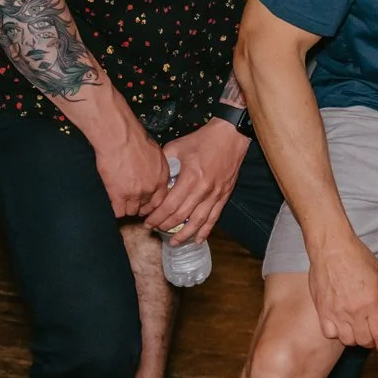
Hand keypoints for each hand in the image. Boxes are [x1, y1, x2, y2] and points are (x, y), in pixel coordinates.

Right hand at [92, 114, 171, 218]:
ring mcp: (135, 193)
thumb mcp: (156, 153)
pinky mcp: (119, 195)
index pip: (160, 200)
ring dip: (126, 208)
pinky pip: (118, 212)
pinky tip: (112, 204)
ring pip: (131, 211)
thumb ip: (157, 168)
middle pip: (146, 207)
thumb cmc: (135, 139)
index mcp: (161, 177)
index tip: (145, 204)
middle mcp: (151, 188)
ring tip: (120, 203)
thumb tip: (153, 173)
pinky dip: (115, 210)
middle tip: (131, 204)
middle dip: (139, 207)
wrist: (120, 137)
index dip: (151, 204)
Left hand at [147, 117, 250, 244]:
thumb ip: (164, 163)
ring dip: (184, 235)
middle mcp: (203, 190)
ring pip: (198, 222)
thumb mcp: (177, 147)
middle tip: (154, 229)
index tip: (147, 221)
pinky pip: (214, 217)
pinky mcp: (224, 195)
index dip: (156, 217)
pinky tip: (198, 239)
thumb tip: (152, 178)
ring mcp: (216, 194)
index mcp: (191, 178)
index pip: (170, 206)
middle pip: (181, 216)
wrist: (230, 135)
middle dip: (164, 225)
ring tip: (173, 243)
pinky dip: (206, 230)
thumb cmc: (203, 139)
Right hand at [307, 232, 377, 352]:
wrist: (332, 248)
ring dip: (355, 339)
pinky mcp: (322, 310)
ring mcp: (336, 312)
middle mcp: (353, 311)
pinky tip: (341, 325)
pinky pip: (329, 333)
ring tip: (358, 330)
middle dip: (371, 342)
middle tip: (373, 336)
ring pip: (347, 340)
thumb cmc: (359, 258)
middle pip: (364, 341)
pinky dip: (336, 334)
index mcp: (371, 302)